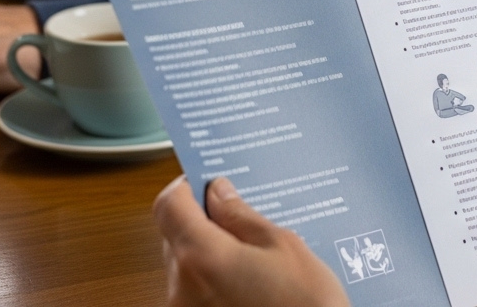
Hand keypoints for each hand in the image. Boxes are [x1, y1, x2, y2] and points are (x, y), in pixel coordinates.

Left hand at [154, 176, 348, 306]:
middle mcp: (182, 287)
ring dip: (210, 250)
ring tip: (252, 253)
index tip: (208, 182)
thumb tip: (218, 191)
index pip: (169, 205)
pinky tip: (248, 278)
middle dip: (202, 219)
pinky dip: (214, 277)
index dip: (186, 187)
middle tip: (240, 215)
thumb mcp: (282, 246)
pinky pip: (196, 289)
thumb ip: (241, 216)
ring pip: (186, 264)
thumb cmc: (307, 304)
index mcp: (201, 257)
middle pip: (175, 234)